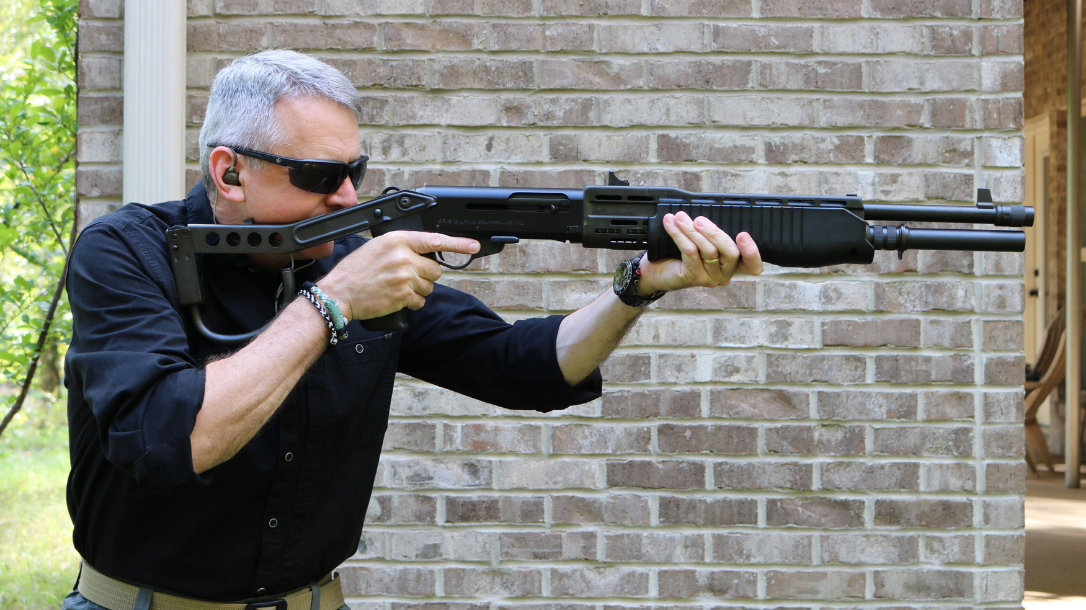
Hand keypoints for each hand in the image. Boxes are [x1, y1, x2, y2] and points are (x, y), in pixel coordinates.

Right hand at [317, 231, 479, 320]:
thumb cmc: (355, 271)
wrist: (339, 293)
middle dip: (425, 276)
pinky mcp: (403, 295)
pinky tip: (395, 298)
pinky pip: (420, 301)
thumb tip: (423, 253)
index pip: (435, 240)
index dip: (459, 244)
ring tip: (396, 287)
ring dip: (417, 290)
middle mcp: (403, 256)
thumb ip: (402, 247)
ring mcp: (405, 277)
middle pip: (435, 270)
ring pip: (429, 286)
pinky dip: (411, 302)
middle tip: (405, 277)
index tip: (474, 245)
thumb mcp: (377, 247)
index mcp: (397, 240)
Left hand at [637, 211, 762, 293]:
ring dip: (692, 231)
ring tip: (680, 217)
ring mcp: (711, 278)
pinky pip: (690, 253)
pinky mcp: (694, 278)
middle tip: (699, 220)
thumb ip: (711, 232)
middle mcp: (725, 274)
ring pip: (708, 251)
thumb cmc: (680, 253)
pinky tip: (671, 224)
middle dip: (715, 233)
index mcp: (733, 264)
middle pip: (731, 253)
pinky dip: (680, 235)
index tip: (743, 235)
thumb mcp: (701, 239)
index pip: (752, 266)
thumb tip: (706, 213)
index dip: (752, 253)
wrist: (657, 270)